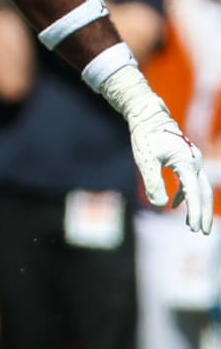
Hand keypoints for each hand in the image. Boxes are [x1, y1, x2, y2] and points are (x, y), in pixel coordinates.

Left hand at [107, 66, 212, 233]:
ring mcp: (192, 160)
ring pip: (200, 187)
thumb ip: (154, 183)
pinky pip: (192, 180)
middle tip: (201, 232)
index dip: (195, 212)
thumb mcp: (145, 161)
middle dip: (203, 213)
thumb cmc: (145, 137)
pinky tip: (177, 204)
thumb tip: (160, 205)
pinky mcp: (186, 159)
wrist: (147, 115)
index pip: (194, 192)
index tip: (194, 227)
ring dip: (197, 206)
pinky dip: (187, 194)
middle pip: (204, 192)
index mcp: (185, 162)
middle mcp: (194, 161)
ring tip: (192, 225)